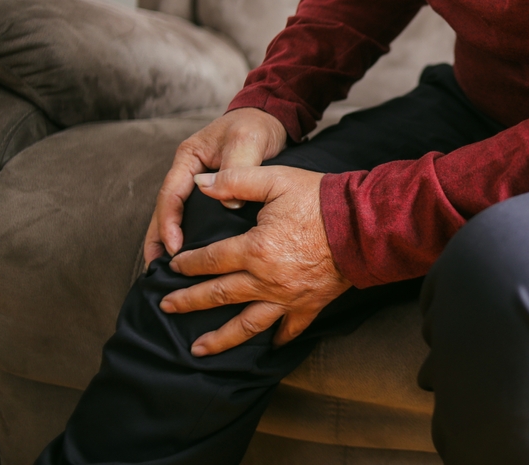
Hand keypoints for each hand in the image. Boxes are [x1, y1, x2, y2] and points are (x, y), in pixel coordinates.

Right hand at [144, 108, 287, 266]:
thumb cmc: (255, 126)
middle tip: (155, 268)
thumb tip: (229, 203)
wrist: (270, 118)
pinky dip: (191, 233)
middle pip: (166, 209)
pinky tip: (194, 253)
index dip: (169, 223)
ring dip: (170, 238)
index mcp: (189, 157)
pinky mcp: (213, 190)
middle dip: (158, 238)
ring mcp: (199, 181)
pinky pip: (196, 214)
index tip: (173, 248)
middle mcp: (188, 171)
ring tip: (165, 268)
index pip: (171, 194)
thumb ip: (236, 169)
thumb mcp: (246, 142)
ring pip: (178, 214)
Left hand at [159, 165, 350, 354]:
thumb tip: (200, 184)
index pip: (209, 259)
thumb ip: (234, 180)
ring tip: (198, 348)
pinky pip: (290, 329)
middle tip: (166, 306)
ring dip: (220, 338)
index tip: (172, 266)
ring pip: (246, 324)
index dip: (187, 263)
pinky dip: (277, 339)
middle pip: (218, 295)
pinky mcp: (310, 305)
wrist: (362, 223)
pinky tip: (267, 347)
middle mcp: (266, 279)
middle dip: (188, 302)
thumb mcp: (275, 179)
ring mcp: (287, 297)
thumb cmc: (319, 198)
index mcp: (254, 249)